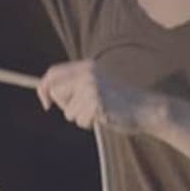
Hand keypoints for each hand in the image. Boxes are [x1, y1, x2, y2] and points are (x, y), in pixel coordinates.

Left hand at [37, 60, 164, 132]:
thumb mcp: (97, 84)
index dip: (43, 88)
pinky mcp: (96, 104)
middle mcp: (87, 74)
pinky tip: (104, 117)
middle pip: (55, 92)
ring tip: (99, 112)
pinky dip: (89, 124)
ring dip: (81, 117)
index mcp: (87, 66)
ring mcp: (92, 88)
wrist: (146, 109)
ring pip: (68, 112)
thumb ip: (75, 85)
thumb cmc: (119, 100)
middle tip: (84, 109)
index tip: (45, 103)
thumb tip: (46, 92)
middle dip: (64, 106)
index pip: (53, 73)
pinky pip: (80, 120)